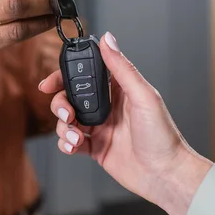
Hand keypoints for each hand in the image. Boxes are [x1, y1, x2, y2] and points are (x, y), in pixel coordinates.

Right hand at [39, 32, 212, 214]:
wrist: (165, 175)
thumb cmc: (163, 135)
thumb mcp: (143, 96)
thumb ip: (122, 68)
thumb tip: (108, 39)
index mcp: (118, 90)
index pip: (85, 74)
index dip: (64, 76)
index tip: (50, 81)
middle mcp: (106, 107)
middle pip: (70, 97)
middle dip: (60, 104)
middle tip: (66, 113)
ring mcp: (99, 128)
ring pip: (66, 120)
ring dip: (63, 127)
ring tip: (76, 136)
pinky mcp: (95, 147)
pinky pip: (70, 142)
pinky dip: (66, 144)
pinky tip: (75, 146)